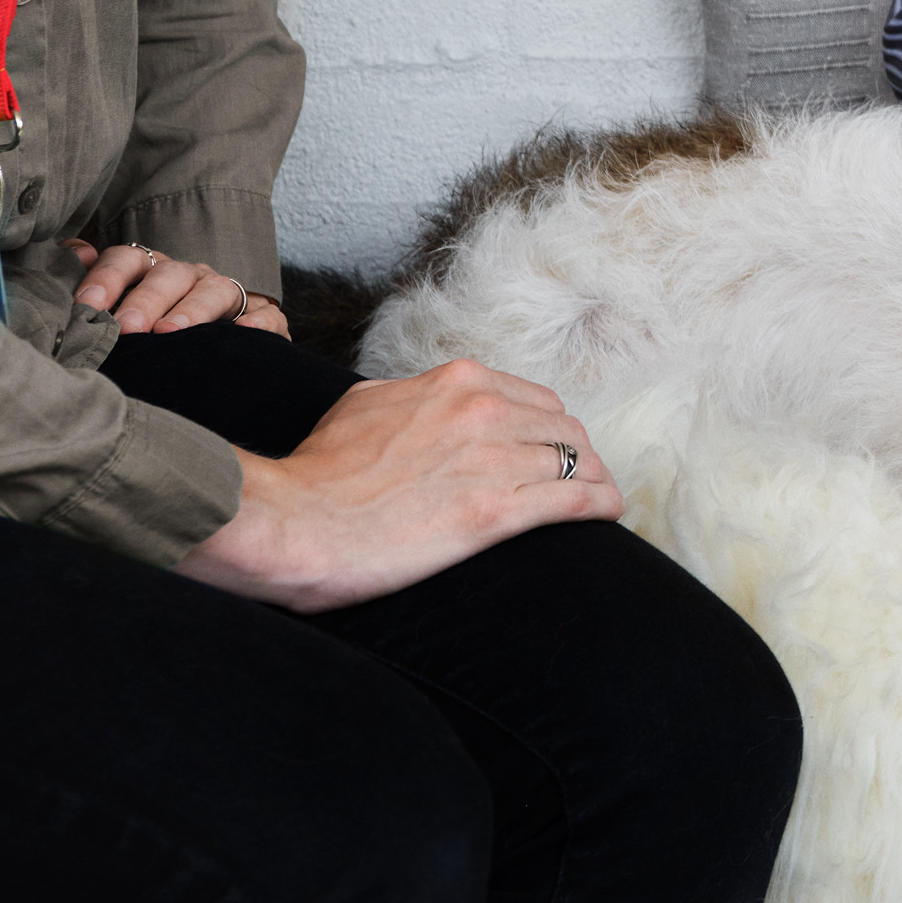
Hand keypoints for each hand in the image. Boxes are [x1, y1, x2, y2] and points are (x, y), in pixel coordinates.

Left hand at [72, 238, 286, 337]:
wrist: (210, 344)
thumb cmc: (151, 327)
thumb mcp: (115, 305)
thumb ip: (90, 279)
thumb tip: (74, 251)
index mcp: (152, 270)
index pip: (128, 260)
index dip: (106, 279)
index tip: (84, 306)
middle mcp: (190, 277)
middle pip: (169, 276)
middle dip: (146, 300)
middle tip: (125, 327)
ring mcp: (227, 296)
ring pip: (214, 291)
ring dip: (192, 310)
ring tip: (168, 333)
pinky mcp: (262, 319)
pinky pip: (267, 316)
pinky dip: (259, 323)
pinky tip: (243, 332)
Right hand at [176, 359, 623, 611]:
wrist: (290, 520)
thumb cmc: (315, 473)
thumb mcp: (363, 407)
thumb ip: (410, 399)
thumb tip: (423, 402)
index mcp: (456, 382)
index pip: (531, 398)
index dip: (548, 427)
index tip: (552, 447)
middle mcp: (483, 410)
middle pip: (561, 427)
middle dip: (576, 451)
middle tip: (582, 476)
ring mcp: (493, 458)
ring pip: (574, 460)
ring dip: (593, 478)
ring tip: (599, 497)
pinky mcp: (495, 511)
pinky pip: (573, 499)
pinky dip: (600, 503)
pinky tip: (610, 512)